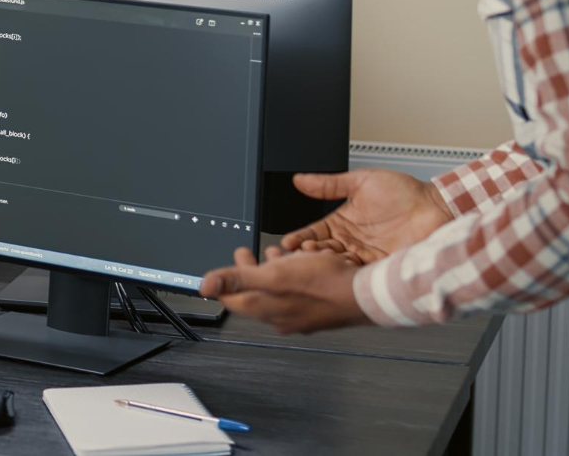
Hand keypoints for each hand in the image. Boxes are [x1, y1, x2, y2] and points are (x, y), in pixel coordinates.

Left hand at [200, 247, 368, 333]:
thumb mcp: (272, 274)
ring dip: (274, 269)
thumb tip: (203, 285)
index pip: (231, 298)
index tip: (226, 264)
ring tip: (277, 252)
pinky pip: (297, 292)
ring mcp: (299, 315)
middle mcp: (280, 316)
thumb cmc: (323, 284)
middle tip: (248, 254)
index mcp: (264, 308)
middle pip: (254, 293)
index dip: (224, 280)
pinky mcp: (317, 311)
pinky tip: (303, 262)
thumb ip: (237, 278)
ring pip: (277, 291)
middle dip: (250, 269)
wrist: (365, 294)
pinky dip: (294, 275)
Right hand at [280, 169, 452, 263]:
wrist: (437, 207)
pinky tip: (339, 272)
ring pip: (337, 264)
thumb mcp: (361, 181)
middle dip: (308, 255)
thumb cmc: (405, 192)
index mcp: (343, 222)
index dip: (300, 237)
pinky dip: (347, 274)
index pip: (313, 232)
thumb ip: (329, 184)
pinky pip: (359, 273)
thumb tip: (300, 179)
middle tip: (299, 255)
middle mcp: (352, 241)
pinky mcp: (381, 267)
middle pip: (322, 252)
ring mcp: (366, 256)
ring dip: (326, 265)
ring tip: (316, 263)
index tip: (287, 242)